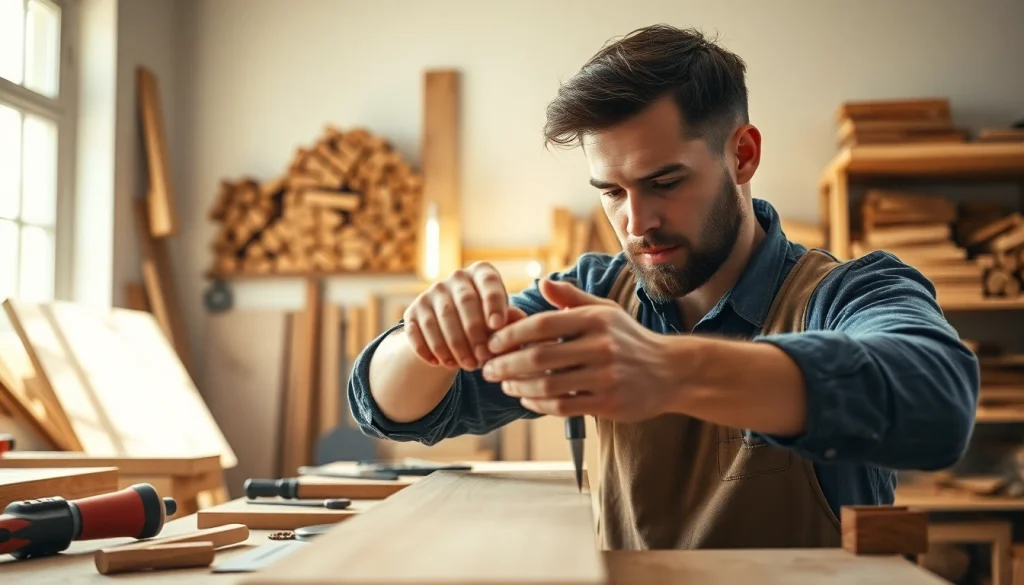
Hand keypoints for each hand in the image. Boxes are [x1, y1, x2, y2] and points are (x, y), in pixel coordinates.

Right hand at [402, 262, 526, 370]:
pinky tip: (440, 364)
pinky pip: (416, 331)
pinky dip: (427, 350)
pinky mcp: (412, 310)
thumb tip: (518, 324)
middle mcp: (456, 277)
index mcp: (482, 273)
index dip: (493, 303)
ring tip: (466, 365)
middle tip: (483, 358)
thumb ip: (511, 321)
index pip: (489, 283)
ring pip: (440, 320)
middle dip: (474, 333)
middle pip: (464, 302)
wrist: (456, 328)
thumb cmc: (488, 323)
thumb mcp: (502, 320)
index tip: (497, 325)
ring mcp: (432, 292)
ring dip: (453, 347)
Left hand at [481, 278, 678, 421]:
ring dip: (519, 386)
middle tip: (488, 368)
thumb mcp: (605, 310)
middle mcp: (601, 346)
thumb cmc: (629, 338)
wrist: (671, 372)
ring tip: (504, 385)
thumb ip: (571, 297)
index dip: (512, 334)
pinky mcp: (609, 403)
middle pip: (540, 356)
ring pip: (549, 384)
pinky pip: (563, 406)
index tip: (493, 342)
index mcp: (596, 319)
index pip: (543, 324)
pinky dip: (538, 404)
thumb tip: (542, 283)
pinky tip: (526, 399)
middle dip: (507, 364)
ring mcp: (606, 376)